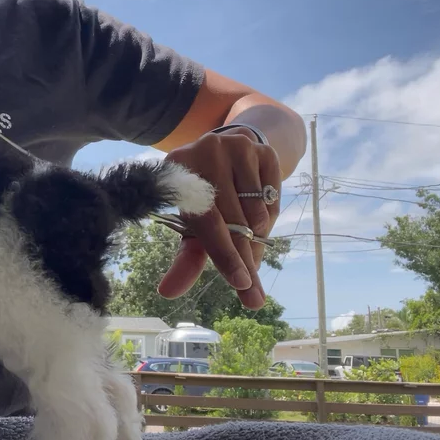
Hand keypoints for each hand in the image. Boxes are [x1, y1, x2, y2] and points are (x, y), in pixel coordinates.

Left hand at [157, 127, 281, 308]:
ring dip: (257, 235)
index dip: (224, 254)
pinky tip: (256, 209)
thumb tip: (167, 292)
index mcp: (176, 171)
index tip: (241, 283)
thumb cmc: (208, 199)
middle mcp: (205, 151)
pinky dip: (268, 215)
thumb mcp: (194, 226)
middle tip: (251, 290)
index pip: (205, 220)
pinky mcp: (262, 150)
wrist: (234, 157)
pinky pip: (272, 198)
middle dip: (243, 257)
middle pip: (232, 218)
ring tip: (249, 236)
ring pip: (256, 211)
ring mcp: (236, 146)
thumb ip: (185, 258)